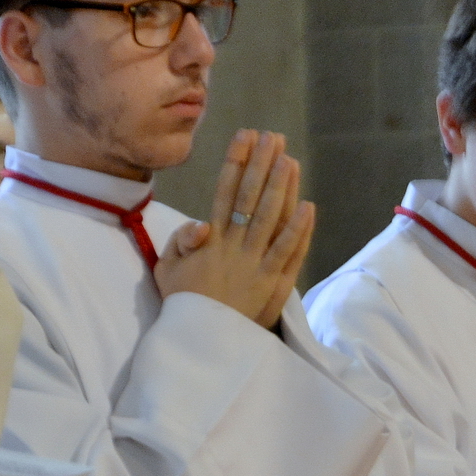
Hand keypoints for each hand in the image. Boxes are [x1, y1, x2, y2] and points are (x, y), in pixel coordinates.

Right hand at [154, 130, 313, 325]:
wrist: (198, 340)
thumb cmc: (184, 302)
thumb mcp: (167, 268)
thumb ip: (180, 240)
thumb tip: (201, 221)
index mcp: (209, 240)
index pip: (224, 191)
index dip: (236, 161)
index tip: (245, 136)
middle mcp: (233, 245)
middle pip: (251, 196)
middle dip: (262, 164)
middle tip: (273, 136)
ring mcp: (253, 263)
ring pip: (271, 218)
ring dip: (282, 187)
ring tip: (290, 159)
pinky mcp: (270, 283)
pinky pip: (287, 252)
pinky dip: (298, 230)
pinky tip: (309, 206)